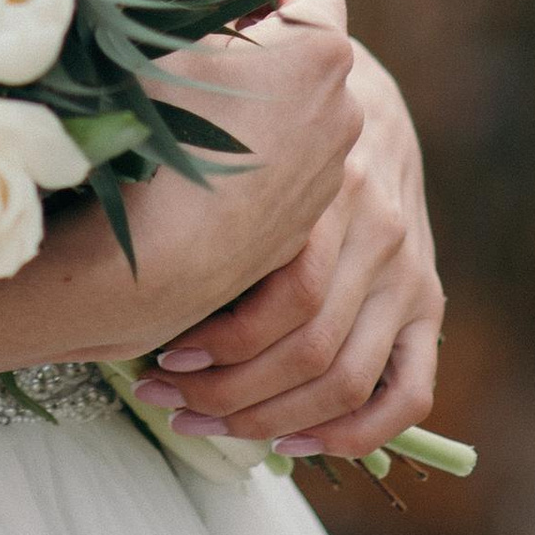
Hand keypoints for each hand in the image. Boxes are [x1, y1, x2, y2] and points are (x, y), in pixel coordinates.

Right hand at [130, 0, 359, 340]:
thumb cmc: (167, 125)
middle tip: (197, 57)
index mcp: (323, 49)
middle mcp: (346, 107)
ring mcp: (332, 166)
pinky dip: (260, 149)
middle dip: (260, 43)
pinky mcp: (313, 212)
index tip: (218, 1)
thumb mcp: (182, 30)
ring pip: (300, 105)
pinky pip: (291, 158)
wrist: (165, 252)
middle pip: (307, 46)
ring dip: (261, 98)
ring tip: (196, 115)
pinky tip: (208, 165)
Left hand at [130, 42, 441, 456]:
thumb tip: (107, 118)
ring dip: (268, 418)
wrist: (358, 90)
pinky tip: (289, 445)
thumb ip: (186, 105)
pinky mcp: (428, 302)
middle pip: (310, 345)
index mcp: (332, 180)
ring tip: (198, 422)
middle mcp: (380, 231)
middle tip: (159, 397)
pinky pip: (409, 391)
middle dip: (228, 387)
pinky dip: (352, 432)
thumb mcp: (233, 90)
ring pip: (346, 378)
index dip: (222, 336)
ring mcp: (410, 272)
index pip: (287, 287)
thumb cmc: (269, 98)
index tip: (158, 351)